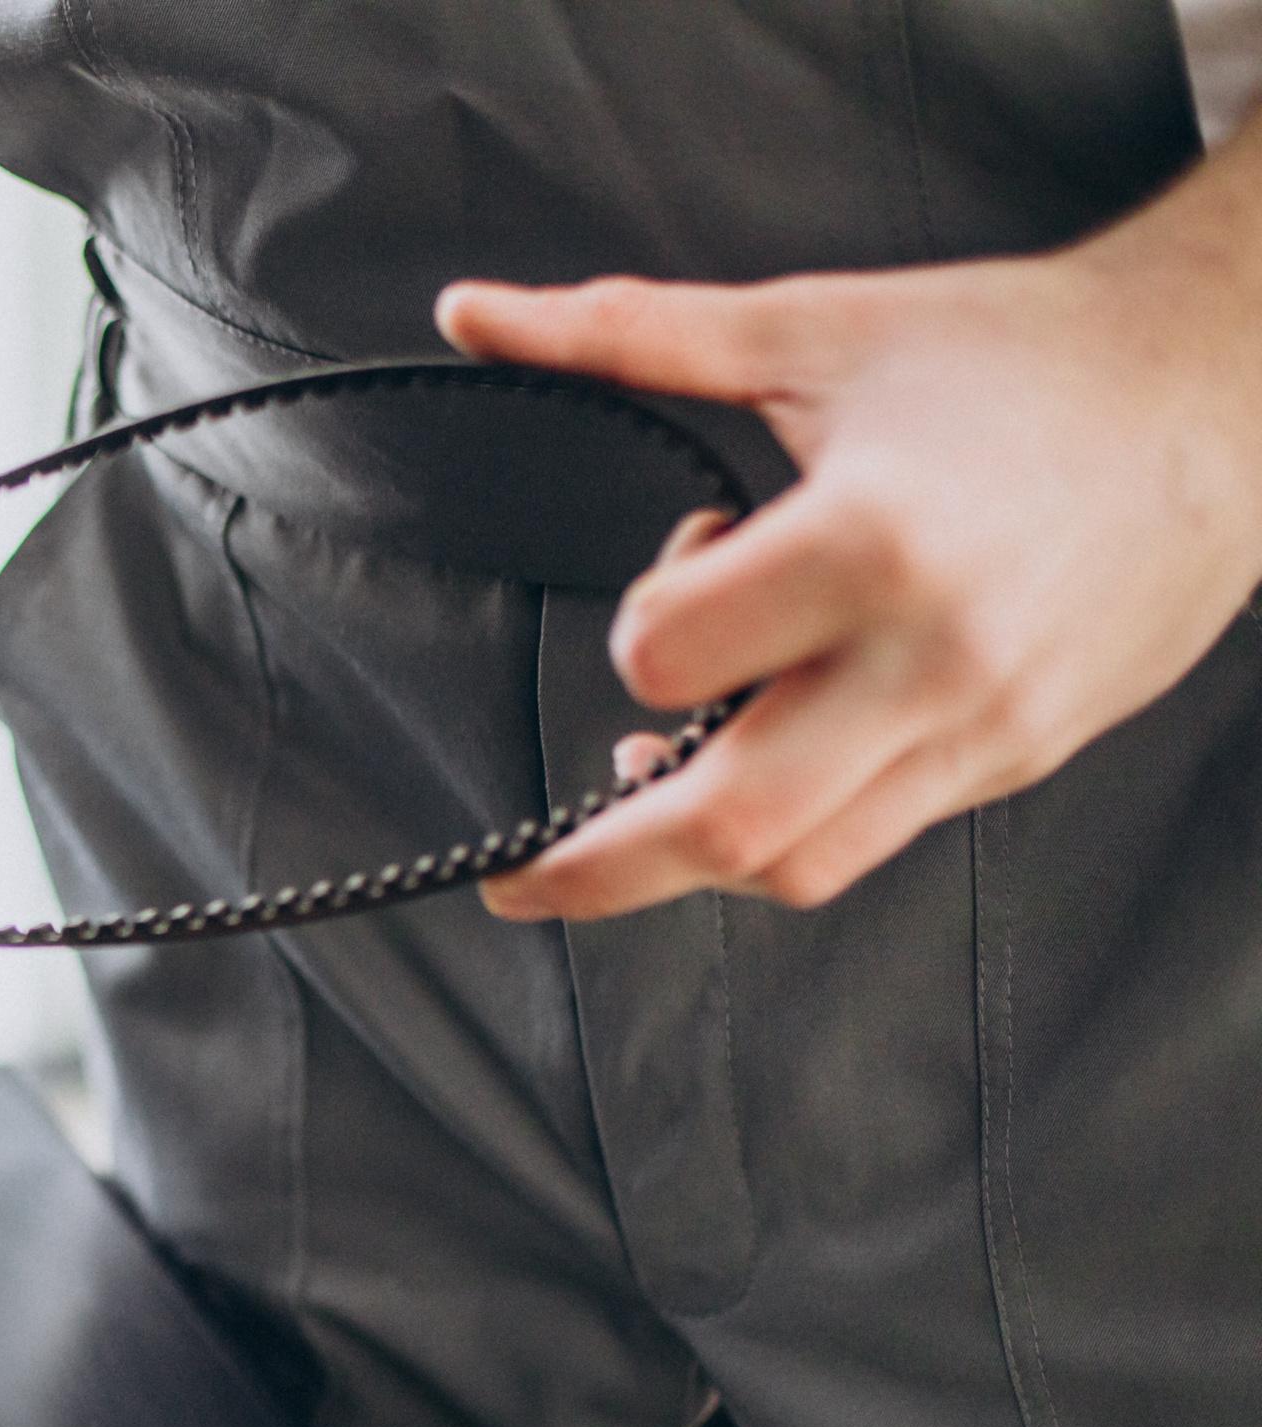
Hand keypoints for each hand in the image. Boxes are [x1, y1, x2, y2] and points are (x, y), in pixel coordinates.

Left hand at [437, 215, 1261, 920]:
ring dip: (695, 859)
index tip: (670, 571)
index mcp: (872, 541)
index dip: (640, 626)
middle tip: (519, 878)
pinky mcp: (1015, 756)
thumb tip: (474, 314)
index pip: (672, 661)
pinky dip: (791, 829)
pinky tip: (765, 762)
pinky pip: (873, 840)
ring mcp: (982, 723)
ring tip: (652, 791)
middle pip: (727, 826)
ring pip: (801, 864)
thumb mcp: (809, 329)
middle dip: (598, 869)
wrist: (1218, 386)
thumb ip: (627, 333)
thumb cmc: (1015, 355)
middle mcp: (932, 657)